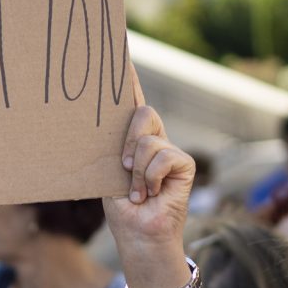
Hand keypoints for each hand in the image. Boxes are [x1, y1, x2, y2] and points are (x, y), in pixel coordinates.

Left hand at [103, 78, 195, 287]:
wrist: (139, 236)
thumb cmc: (122, 209)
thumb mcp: (109, 174)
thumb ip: (114, 148)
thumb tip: (104, 126)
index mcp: (131, 140)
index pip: (130, 103)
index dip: (128, 78)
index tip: (119, 51)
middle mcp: (152, 141)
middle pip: (141, 113)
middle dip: (129, 137)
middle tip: (123, 166)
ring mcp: (170, 151)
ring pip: (150, 138)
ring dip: (137, 170)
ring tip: (137, 192)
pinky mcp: (184, 164)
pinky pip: (163, 156)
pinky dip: (151, 177)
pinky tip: (151, 194)